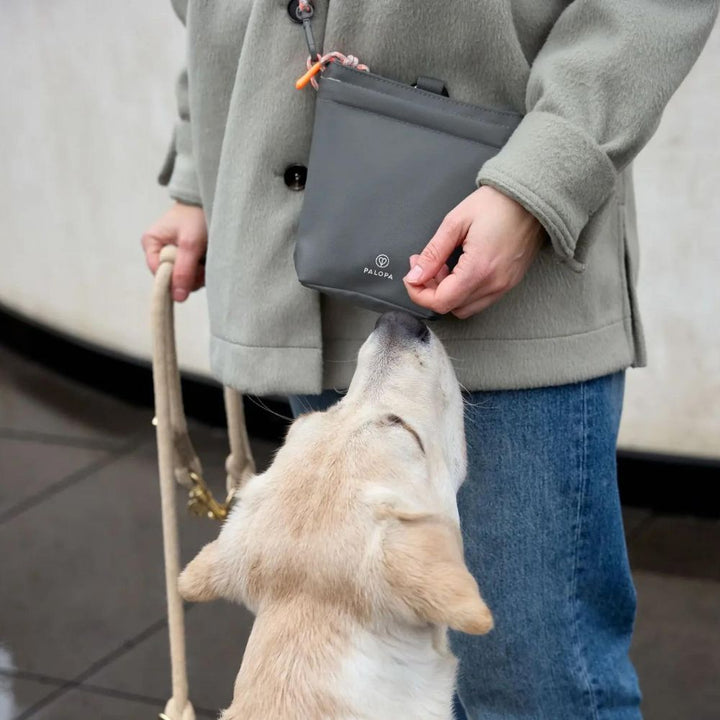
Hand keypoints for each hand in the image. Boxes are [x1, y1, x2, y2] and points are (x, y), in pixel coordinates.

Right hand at [141, 202, 206, 301]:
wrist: (210, 202)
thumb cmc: (196, 217)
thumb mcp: (191, 243)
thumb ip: (184, 270)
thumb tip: (178, 298)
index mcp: (151, 243)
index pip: (158, 273)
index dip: (173, 277)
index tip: (191, 272)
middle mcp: (158, 252)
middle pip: (171, 279)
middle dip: (188, 276)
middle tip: (201, 263)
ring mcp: (172, 257)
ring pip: (183, 280)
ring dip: (197, 275)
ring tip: (205, 259)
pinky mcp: (185, 260)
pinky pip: (192, 275)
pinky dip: (201, 272)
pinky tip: (206, 261)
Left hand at [403, 186, 542, 317]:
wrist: (533, 198)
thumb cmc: (497, 204)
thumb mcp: (456, 222)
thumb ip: (433, 253)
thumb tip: (416, 275)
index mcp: (479, 269)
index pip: (440, 302)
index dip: (419, 293)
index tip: (411, 277)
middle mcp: (494, 284)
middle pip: (451, 307)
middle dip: (431, 291)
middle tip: (425, 266)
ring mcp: (504, 286)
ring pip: (465, 307)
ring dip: (448, 292)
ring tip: (443, 266)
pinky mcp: (510, 283)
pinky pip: (480, 299)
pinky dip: (463, 291)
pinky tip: (459, 269)